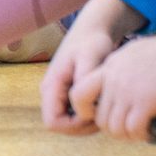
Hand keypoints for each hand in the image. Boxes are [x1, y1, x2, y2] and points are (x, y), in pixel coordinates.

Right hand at [41, 0, 142, 131]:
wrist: (92, 29)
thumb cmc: (92, 41)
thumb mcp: (90, 57)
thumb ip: (84, 80)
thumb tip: (81, 105)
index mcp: (52, 85)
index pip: (52, 123)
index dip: (73, 126)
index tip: (94, 114)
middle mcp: (50, 92)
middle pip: (60, 125)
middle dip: (82, 126)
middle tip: (104, 114)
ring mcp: (57, 93)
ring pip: (67, 122)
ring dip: (86, 122)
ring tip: (105, 108)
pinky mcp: (66, 92)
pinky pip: (73, 114)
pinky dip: (88, 115)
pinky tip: (103, 104)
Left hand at [82, 27, 155, 141]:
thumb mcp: (134, 53)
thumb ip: (122, 70)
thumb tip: (122, 86)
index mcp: (108, 67)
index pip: (79, 93)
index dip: (87, 110)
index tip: (105, 116)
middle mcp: (112, 80)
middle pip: (99, 118)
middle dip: (113, 129)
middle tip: (129, 130)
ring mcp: (126, 91)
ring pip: (114, 128)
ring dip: (127, 136)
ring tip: (139, 134)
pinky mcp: (144, 102)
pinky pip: (133, 129)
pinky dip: (140, 136)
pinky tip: (150, 133)